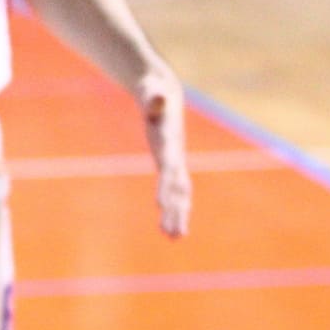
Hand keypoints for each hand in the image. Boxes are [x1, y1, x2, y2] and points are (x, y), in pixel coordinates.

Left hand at [140, 72, 190, 237]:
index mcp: (169, 142)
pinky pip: (173, 189)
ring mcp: (174, 160)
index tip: (160, 205)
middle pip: (178, 187)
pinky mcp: (169, 163)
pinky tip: (167, 227)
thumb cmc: (153, 91)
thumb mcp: (151, 91)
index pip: (168, 168)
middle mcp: (175, 155)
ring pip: (179, 193)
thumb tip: (157, 101)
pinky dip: (172, 207)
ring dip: (177, 215)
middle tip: (174, 235)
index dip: (164, 186)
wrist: (164, 91)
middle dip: (176, 210)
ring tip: (173, 238)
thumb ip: (153, 98)